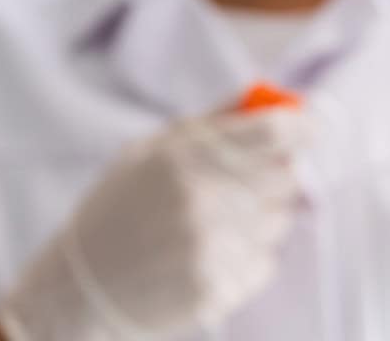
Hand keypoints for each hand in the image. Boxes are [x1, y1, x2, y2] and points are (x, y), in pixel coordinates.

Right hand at [0, 104, 304, 339]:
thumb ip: (212, 124)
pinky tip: (210, 255)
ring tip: (214, 225)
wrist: (81, 289)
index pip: (273, 133)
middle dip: (276, 175)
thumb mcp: (148, 153)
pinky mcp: (218, 287)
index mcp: (183, 158)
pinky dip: (248, 256)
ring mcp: (212, 248)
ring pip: (279, 222)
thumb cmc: (117, 213)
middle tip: (247, 182)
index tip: (308, 128)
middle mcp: (202, 200)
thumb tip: (270, 100)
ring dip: (261, 219)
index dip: (301, 127)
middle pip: (286, 177)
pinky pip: (266, 262)